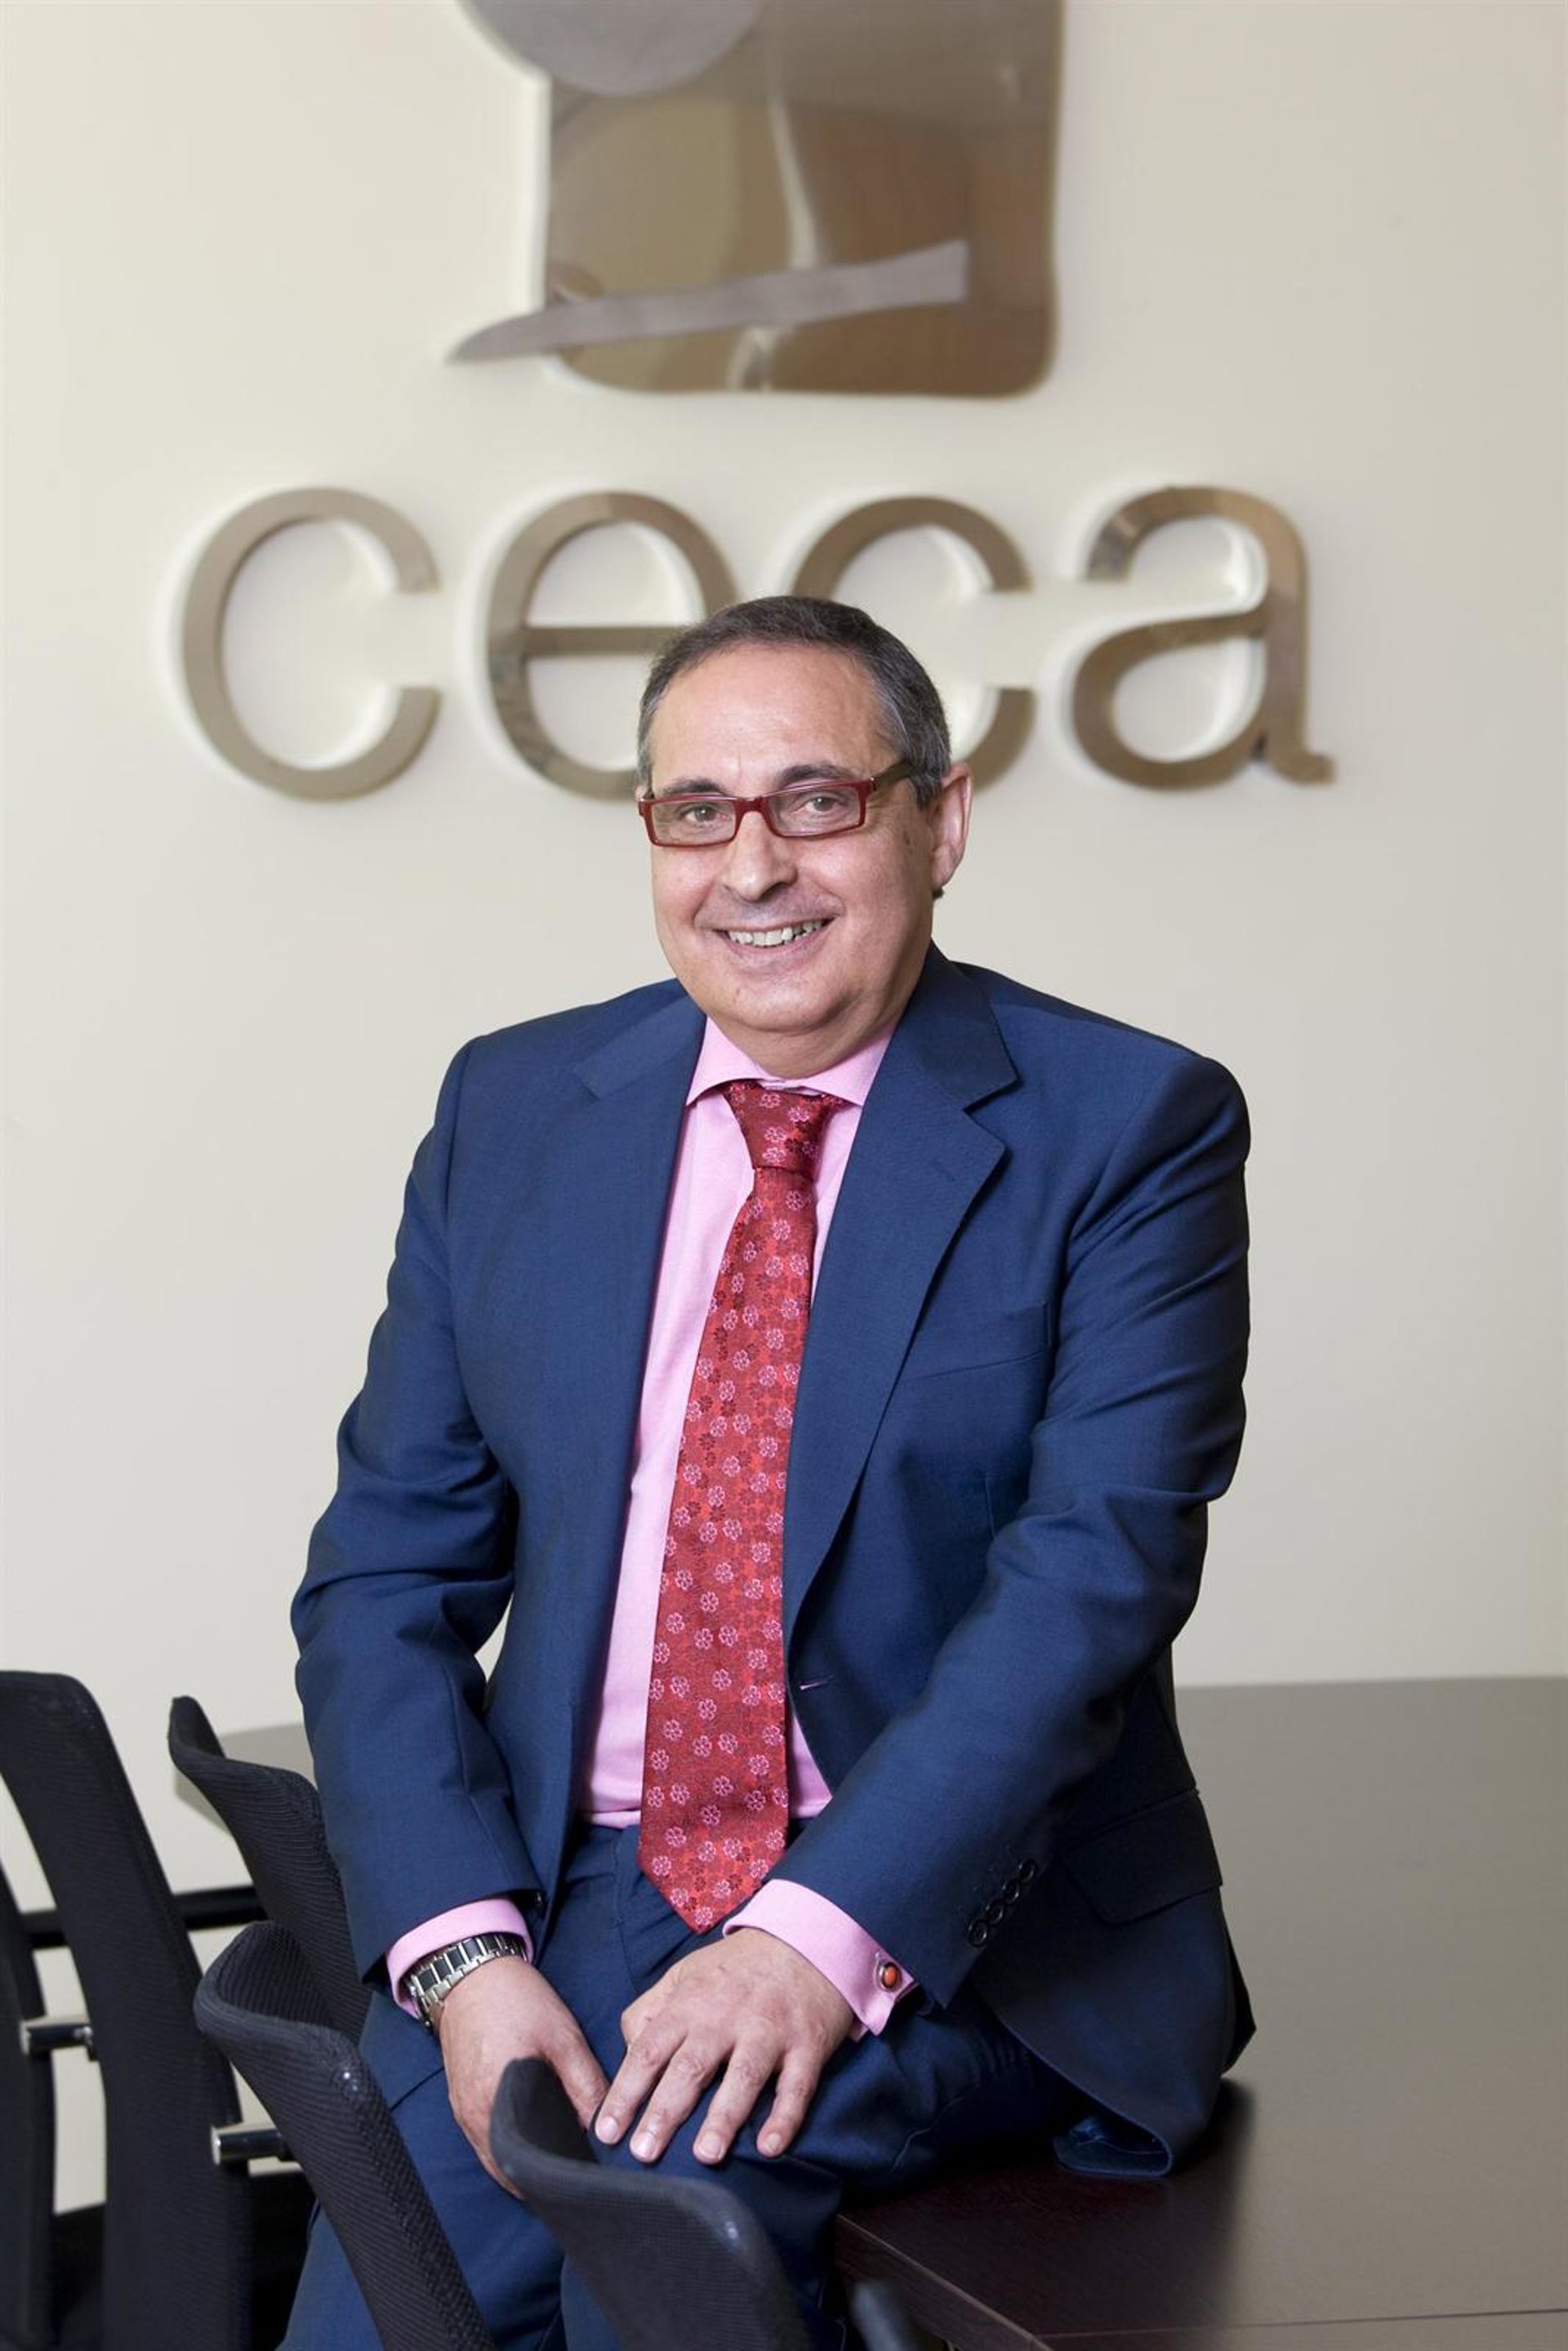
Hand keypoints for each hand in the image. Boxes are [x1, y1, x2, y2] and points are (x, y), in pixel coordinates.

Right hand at [435, 1956, 608, 2192]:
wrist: (471, 1973)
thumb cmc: (515, 2000)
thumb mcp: (562, 2038)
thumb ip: (585, 2084)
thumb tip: (605, 2127)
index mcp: (495, 2104)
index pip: (525, 2167)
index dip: (554, 2181)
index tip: (580, 2186)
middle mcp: (472, 2117)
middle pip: (508, 2170)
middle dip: (540, 2180)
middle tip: (575, 2180)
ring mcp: (462, 2112)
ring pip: (495, 2159)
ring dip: (522, 2166)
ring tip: (559, 2163)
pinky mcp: (460, 2101)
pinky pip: (485, 2141)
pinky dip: (508, 2148)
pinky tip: (534, 2140)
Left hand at [595, 1930, 852, 2167]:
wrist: (806, 1940)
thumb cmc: (736, 1967)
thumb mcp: (685, 1975)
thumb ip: (651, 2010)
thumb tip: (626, 2055)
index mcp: (690, 2004)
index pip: (648, 2051)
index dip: (625, 2092)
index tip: (605, 2132)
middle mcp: (726, 2018)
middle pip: (690, 2068)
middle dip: (665, 2112)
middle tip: (644, 2154)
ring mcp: (768, 2031)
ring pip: (743, 2077)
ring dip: (724, 2118)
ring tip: (705, 2156)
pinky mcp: (806, 2044)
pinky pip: (796, 2085)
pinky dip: (785, 2117)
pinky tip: (770, 2148)